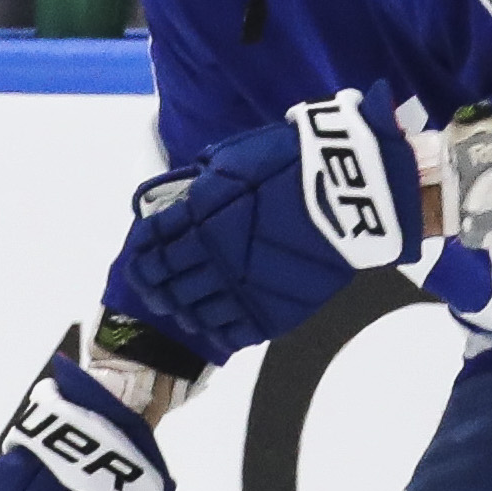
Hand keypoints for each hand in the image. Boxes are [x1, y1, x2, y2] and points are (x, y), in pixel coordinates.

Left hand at [118, 86, 419, 360]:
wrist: (351, 193)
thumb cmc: (293, 163)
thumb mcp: (234, 158)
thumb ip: (200, 181)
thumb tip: (177, 197)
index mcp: (198, 215)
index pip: (152, 243)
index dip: (141, 254)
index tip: (140, 258)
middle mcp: (210, 256)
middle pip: (166, 281)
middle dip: (153, 286)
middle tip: (153, 289)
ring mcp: (239, 289)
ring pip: (193, 311)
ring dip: (181, 311)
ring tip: (181, 310)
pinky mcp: (268, 313)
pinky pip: (229, 332)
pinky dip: (215, 332)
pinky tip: (212, 327)